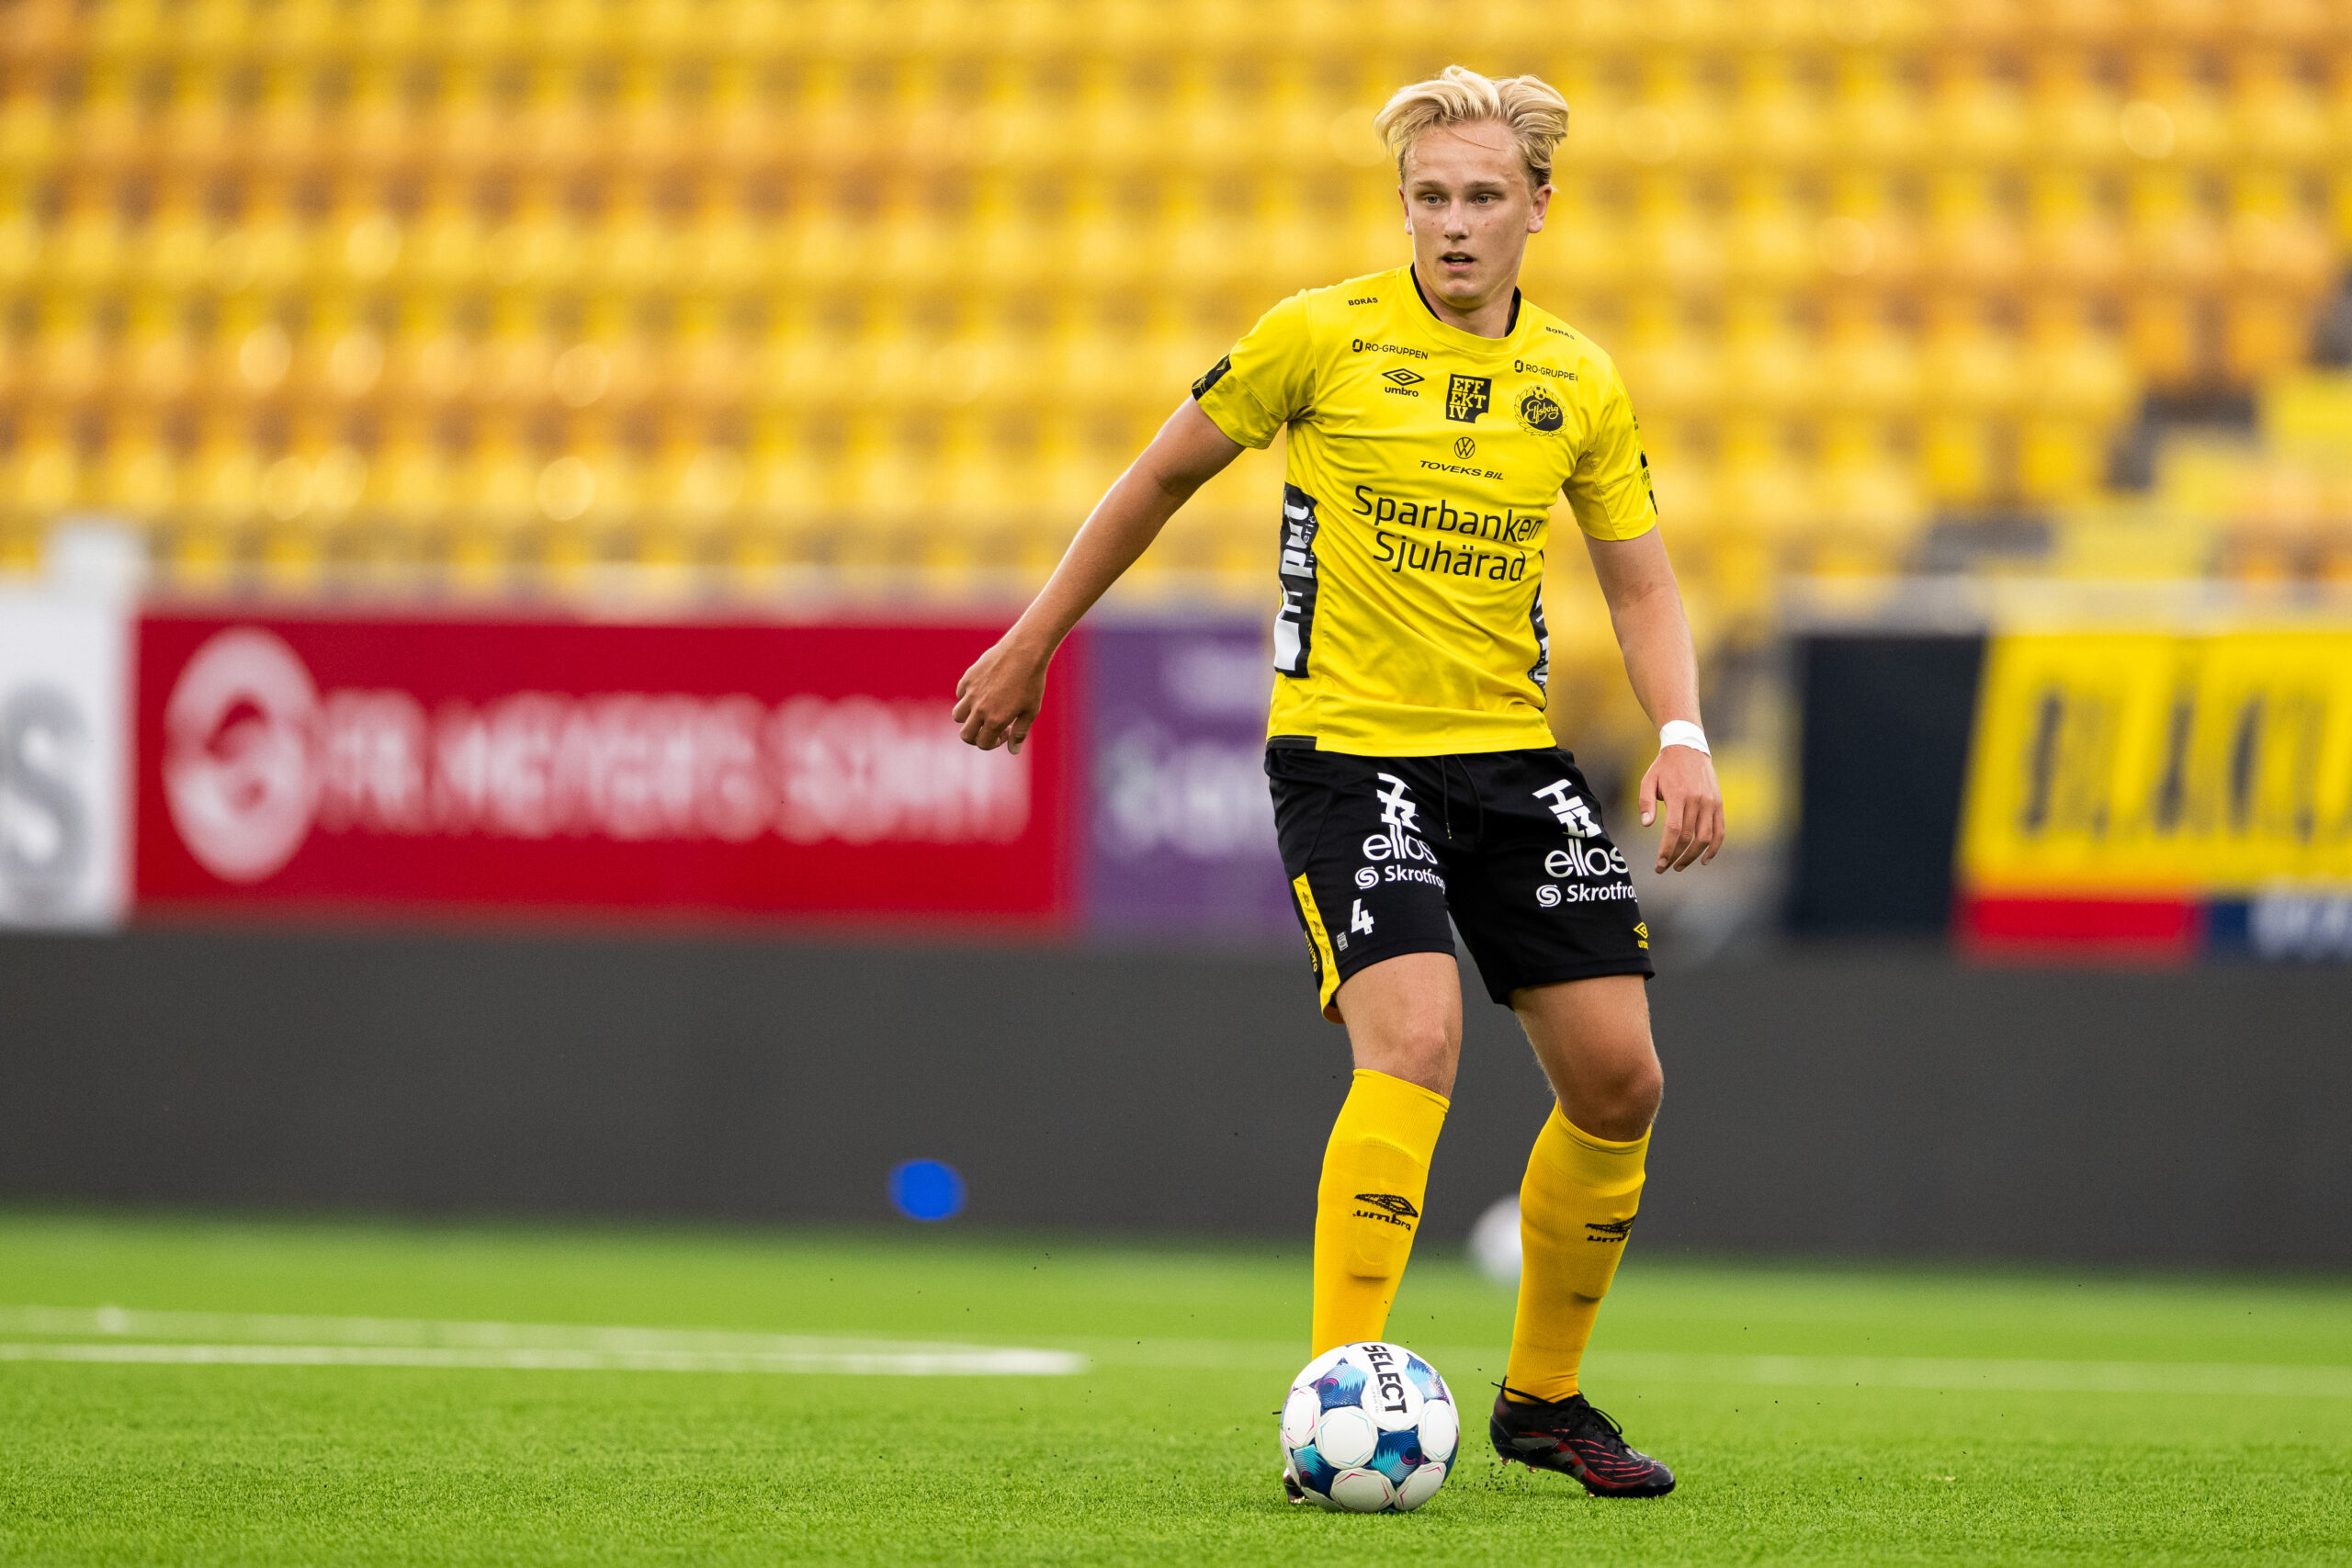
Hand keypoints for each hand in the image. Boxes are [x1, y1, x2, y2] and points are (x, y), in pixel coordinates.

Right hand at [952, 633, 1049, 753]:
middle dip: (976, 736)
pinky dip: (967, 698)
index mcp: (995, 720)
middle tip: (989, 729)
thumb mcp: (1031, 710)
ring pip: (958, 716)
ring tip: (983, 710)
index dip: (993, 743)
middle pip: (966, 735)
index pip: (982, 743)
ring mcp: (972, 693)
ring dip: (968, 718)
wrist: (1025, 651)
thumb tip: (1013, 751)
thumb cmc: (1032, 682)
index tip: (1004, 733)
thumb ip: (1020, 733)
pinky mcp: (968, 678)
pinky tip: (983, 692)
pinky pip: (960, 694)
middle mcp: (980, 709)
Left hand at [1637, 744, 1724, 871]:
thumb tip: (1646, 825)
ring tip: (1680, 866)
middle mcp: (1697, 800)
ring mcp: (1711, 803)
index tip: (1660, 864)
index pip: (1675, 830)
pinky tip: (1704, 860)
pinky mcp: (1719, 804)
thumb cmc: (1664, 767)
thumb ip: (1645, 802)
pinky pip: (1720, 831)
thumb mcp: (1648, 780)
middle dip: (1676, 856)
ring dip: (1693, 856)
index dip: (1667, 850)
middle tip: (1665, 867)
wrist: (1688, 749)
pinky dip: (1714, 848)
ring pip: (1706, 838)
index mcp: (1679, 795)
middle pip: (1689, 837)